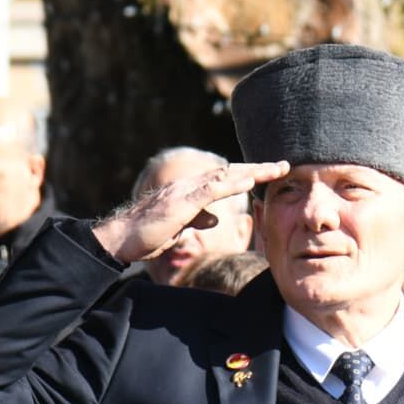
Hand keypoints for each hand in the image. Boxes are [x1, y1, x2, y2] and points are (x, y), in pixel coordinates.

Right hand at [92, 160, 289, 262]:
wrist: (120, 239)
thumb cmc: (146, 234)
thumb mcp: (179, 228)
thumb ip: (197, 219)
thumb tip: (215, 218)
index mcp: (190, 193)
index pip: (224, 180)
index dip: (249, 175)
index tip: (271, 174)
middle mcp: (189, 186)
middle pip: (229, 172)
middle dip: (258, 168)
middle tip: (283, 165)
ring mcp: (184, 192)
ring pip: (223, 176)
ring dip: (252, 171)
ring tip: (275, 169)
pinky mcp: (180, 203)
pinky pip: (209, 189)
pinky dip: (230, 183)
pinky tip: (248, 180)